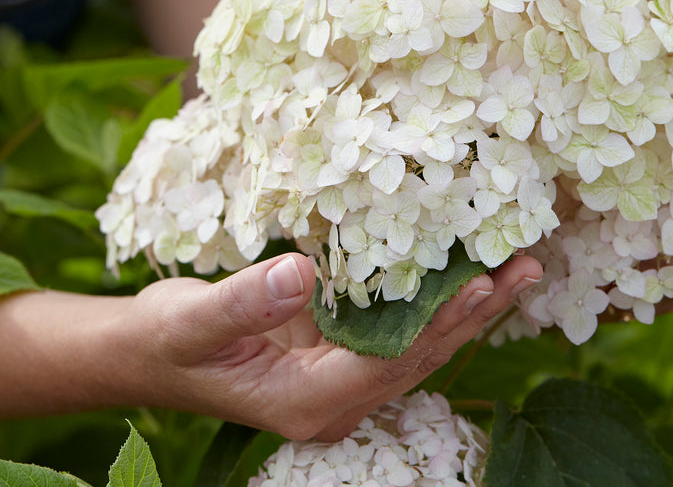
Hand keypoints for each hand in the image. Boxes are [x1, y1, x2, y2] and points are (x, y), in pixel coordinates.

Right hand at [109, 252, 543, 440]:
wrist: (148, 355)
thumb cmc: (165, 341)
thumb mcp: (192, 321)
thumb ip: (244, 303)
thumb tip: (303, 273)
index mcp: (304, 402)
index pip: (385, 365)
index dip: (435, 327)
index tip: (480, 286)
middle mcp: (332, 399)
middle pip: (417, 358)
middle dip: (471, 316)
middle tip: (524, 269)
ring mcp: (337, 379)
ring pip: (413, 347)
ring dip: (463, 309)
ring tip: (514, 269)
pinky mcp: (335, 354)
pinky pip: (393, 332)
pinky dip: (428, 302)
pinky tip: (459, 271)